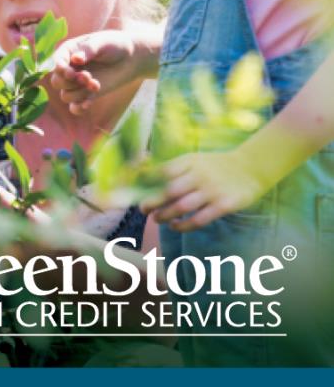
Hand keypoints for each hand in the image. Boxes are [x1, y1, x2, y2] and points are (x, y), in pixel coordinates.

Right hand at [49, 30, 143, 114]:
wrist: (131, 58)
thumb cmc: (115, 45)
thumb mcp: (103, 42)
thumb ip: (89, 49)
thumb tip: (76, 60)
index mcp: (68, 52)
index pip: (57, 63)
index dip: (61, 70)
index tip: (72, 73)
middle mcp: (69, 68)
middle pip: (57, 82)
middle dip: (70, 82)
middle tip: (88, 76)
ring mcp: (76, 83)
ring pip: (65, 95)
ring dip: (78, 93)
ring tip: (95, 84)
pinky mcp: (87, 94)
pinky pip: (75, 107)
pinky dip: (79, 108)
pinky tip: (89, 103)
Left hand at [141, 150, 270, 230]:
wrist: (252, 167)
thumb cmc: (215, 166)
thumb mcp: (194, 160)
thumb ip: (172, 168)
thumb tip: (141, 175)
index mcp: (189, 162)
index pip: (162, 172)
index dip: (146, 184)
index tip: (135, 193)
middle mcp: (199, 175)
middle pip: (168, 191)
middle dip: (151, 203)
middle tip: (144, 210)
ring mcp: (212, 190)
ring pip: (181, 207)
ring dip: (165, 216)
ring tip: (157, 219)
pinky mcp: (224, 205)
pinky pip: (199, 219)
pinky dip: (183, 226)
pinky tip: (175, 226)